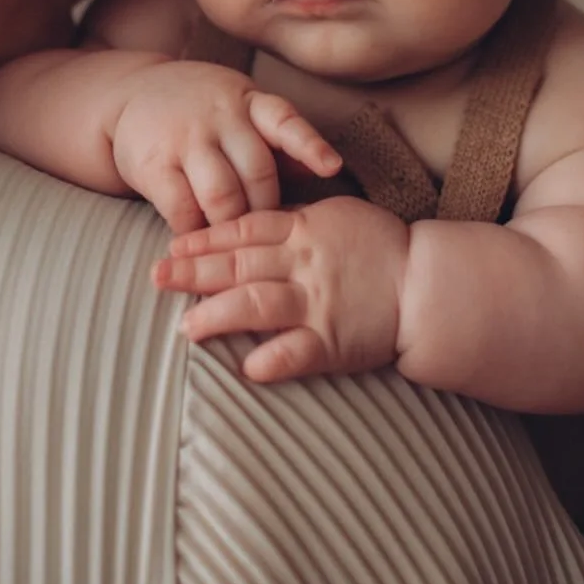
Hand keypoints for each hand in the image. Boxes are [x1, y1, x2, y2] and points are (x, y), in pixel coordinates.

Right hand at [112, 61, 340, 234]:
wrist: (131, 94)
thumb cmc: (203, 112)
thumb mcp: (242, 110)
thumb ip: (278, 142)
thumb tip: (325, 171)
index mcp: (249, 102)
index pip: (285, 121)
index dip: (310, 145)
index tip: (332, 167)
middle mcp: (220, 116)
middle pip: (258, 172)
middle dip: (266, 209)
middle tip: (267, 232)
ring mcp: (185, 138)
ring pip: (222, 196)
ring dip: (232, 226)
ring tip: (235, 241)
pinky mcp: (154, 164)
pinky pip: (183, 211)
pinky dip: (196, 233)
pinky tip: (201, 239)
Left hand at [152, 195, 409, 381]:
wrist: (426, 283)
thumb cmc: (380, 245)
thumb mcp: (335, 214)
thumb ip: (294, 218)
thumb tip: (252, 219)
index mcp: (303, 230)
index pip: (243, 230)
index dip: (205, 238)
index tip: (173, 245)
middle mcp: (304, 264)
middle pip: (238, 265)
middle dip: (193, 272)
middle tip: (156, 277)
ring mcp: (317, 303)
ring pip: (257, 305)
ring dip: (218, 316)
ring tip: (186, 328)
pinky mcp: (333, 341)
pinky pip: (297, 353)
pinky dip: (272, 361)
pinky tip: (246, 369)